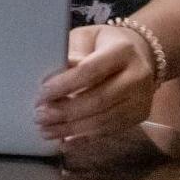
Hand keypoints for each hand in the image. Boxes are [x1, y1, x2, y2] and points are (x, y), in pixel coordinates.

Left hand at [36, 24, 159, 142]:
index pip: (90, 71)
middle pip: (98, 100)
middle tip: (39, 116)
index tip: (41, 93)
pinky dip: (84, 138)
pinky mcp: (139, 116)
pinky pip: (109, 131)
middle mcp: (137, 77)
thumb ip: (71, 54)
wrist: (140, 55)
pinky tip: (64, 141)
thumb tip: (52, 78)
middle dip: (65, 111)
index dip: (64, 84)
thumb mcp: (87, 38)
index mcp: (123, 51)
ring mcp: (140, 99)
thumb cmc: (104, 44)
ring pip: (103, 120)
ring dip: (71, 129)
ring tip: (46, 130)